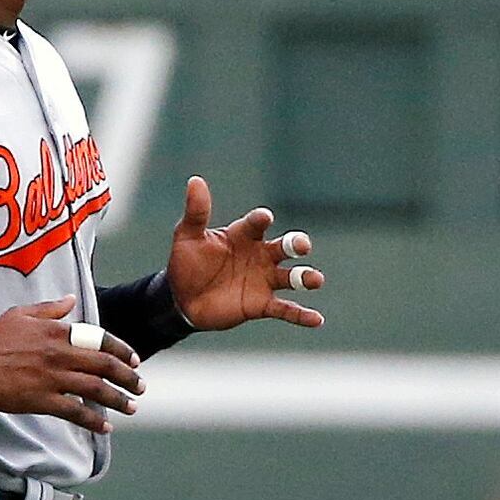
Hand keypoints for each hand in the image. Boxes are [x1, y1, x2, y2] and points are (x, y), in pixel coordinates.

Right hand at [0, 300, 142, 432]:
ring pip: (95, 389)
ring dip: (118, 399)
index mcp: (57, 331)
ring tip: (132, 407)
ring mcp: (51, 378)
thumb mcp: (21, 314)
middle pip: (104, 365)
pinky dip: (93, 421)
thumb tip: (71, 300)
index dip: (121, 350)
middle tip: (141, 385)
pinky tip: (106, 427)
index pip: (100, 339)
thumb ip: (50, 309)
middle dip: (128, 377)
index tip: (134, 360)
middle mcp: (59, 354)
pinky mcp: (40, 400)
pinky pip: (74, 412)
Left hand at [163, 177, 323, 332]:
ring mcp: (264, 280)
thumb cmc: (187, 262)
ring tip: (315, 280)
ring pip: (292, 277)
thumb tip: (195, 180)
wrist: (181, 298)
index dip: (260, 220)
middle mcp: (260, 255)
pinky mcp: (262, 304)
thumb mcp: (188, 236)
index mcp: (244, 235)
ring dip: (305, 277)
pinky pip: (286, 309)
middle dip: (295, 244)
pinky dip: (302, 315)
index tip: (264, 218)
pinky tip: (317, 319)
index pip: (256, 224)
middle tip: (301, 246)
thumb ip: (196, 212)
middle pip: (284, 247)